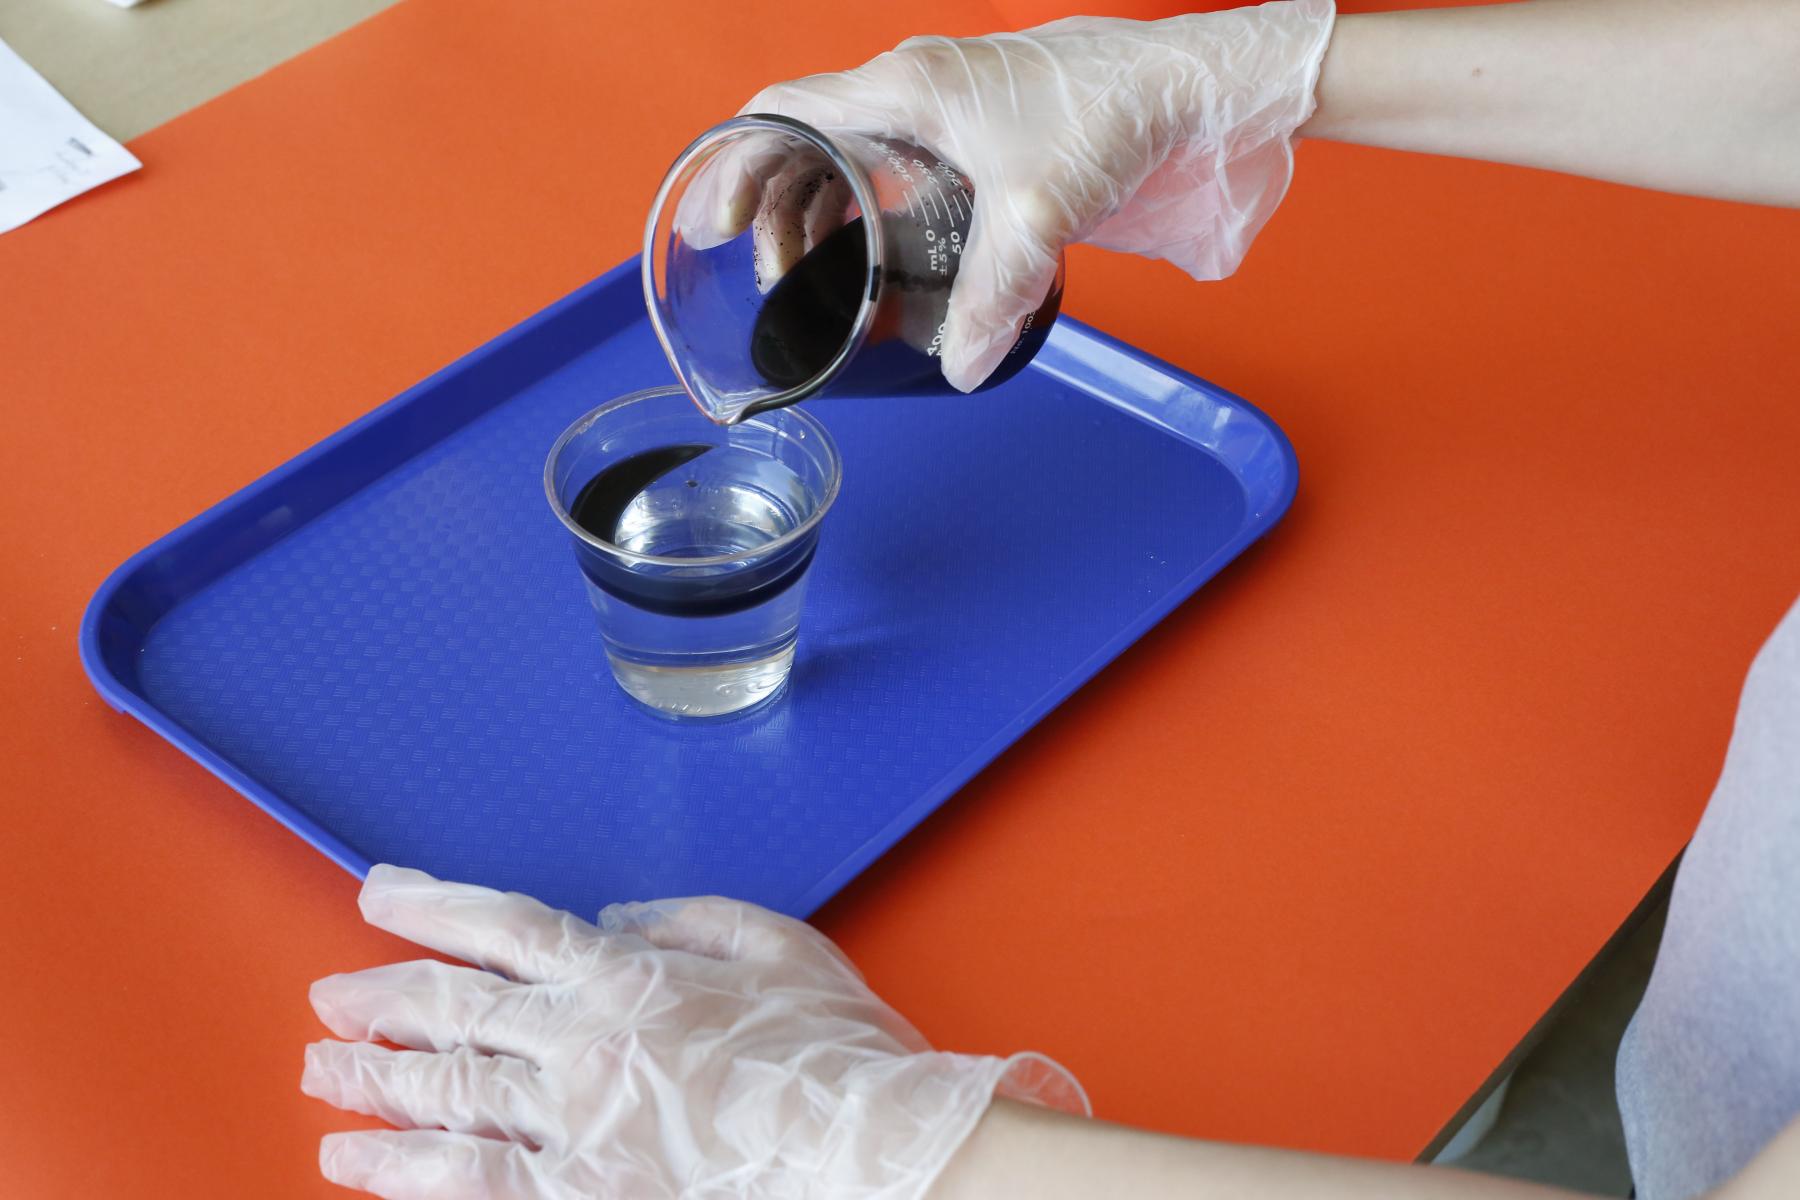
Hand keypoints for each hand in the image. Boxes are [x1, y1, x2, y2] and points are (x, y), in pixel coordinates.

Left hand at [302, 866, 1084, 1198]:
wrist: (868, 1153)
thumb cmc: (836, 1055)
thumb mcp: (781, 945)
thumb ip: (690, 919)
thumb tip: (618, 918)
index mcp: (629, 974)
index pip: (504, 926)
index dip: (431, 904)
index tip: (379, 894)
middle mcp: (583, 1042)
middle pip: (454, 1010)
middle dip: (381, 999)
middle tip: (329, 997)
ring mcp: (573, 1124)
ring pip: (444, 1093)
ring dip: (372, 1080)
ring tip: (321, 1075)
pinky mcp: (579, 1195)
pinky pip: (468, 1180)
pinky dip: (405, 1168)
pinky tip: (359, 1160)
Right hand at [735, 1, 1334, 389]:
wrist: (1187, 88)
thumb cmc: (1112, 113)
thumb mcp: (1040, 215)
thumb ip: (994, 297)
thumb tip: (962, 366)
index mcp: (905, 89)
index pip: (784, 108)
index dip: (736, 163)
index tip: (716, 222)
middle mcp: (914, 92)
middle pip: (807, 143)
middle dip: (777, 211)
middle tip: (776, 279)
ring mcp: (946, 112)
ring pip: (851, 159)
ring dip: (823, 216)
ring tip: (818, 281)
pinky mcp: (979, 137)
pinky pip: (899, 170)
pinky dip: (874, 215)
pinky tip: (883, 265)